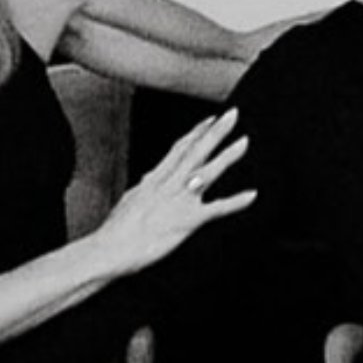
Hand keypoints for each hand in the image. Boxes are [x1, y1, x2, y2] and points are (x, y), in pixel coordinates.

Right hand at [91, 108, 255, 274]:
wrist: (110, 248)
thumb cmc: (116, 230)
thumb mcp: (130, 200)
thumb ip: (144, 188)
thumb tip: (148, 178)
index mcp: (154, 179)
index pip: (179, 149)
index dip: (196, 133)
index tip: (210, 119)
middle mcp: (168, 184)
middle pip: (195, 151)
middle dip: (215, 132)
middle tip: (233, 114)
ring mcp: (179, 200)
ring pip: (207, 172)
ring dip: (227, 156)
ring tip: (245, 141)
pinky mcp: (187, 220)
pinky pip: (216, 209)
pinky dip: (235, 202)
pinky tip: (252, 195)